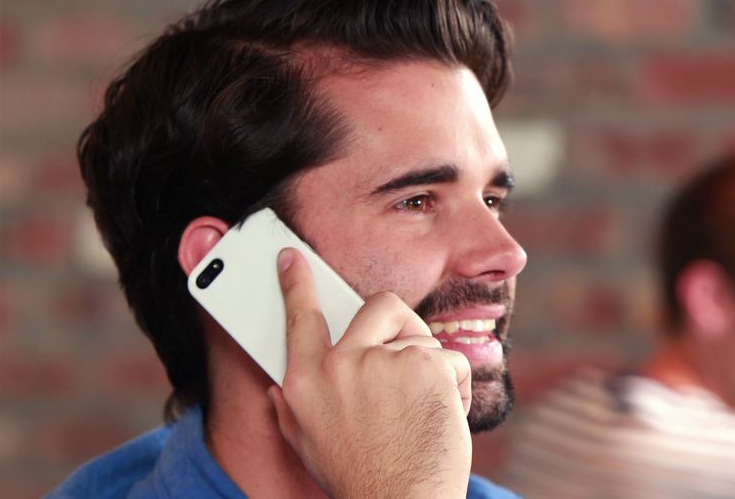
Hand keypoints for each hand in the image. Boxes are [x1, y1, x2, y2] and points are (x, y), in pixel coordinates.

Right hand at [267, 248, 472, 497]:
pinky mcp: (424, 365)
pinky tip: (445, 417)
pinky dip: (457, 388)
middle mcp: (339, 365)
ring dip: (431, 372)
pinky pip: (450, 360)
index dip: (296, 284)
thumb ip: (292, 410)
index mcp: (305, 383)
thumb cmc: (362, 479)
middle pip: (378, 307)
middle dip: (401, 326)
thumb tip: (278, 386)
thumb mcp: (309, 446)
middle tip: (410, 364)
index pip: (299, 319)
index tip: (292, 257)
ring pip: (421, 340)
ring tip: (424, 414)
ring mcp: (383, 361)